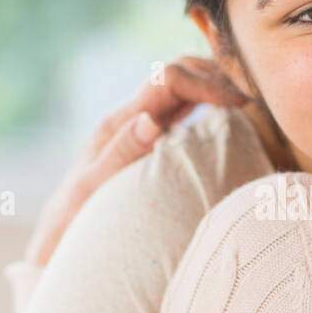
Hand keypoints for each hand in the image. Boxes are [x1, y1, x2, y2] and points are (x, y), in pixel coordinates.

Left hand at [24, 57, 247, 266]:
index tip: (241, 103)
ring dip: (215, 87)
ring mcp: (142, 129)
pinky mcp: (151, 144)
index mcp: (119, 123)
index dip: (207, 82)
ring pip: (184, 89)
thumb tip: (151, 119)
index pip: (169, 79)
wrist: (58, 240)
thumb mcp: (91, 192)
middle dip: (216, 75)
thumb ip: (119, 155)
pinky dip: (210, 108)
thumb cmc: (72, 222)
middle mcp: (132, 119)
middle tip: (253, 99)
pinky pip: (184, 113)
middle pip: (179, 72)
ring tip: (249, 106)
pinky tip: (231, 124)